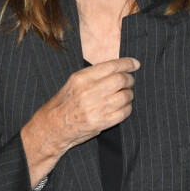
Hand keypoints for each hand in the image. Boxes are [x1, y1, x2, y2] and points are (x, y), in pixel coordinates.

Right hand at [21, 57, 139, 185]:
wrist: (54, 126)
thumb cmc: (64, 103)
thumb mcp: (74, 83)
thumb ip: (94, 75)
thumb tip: (118, 68)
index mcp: (81, 78)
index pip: (111, 66)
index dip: (127, 64)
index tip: (135, 64)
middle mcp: (89, 91)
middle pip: (121, 80)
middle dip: (129, 80)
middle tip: (129, 82)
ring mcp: (96, 108)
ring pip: (125, 96)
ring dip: (129, 95)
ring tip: (125, 95)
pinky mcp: (102, 122)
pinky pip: (124, 112)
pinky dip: (127, 108)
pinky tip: (122, 107)